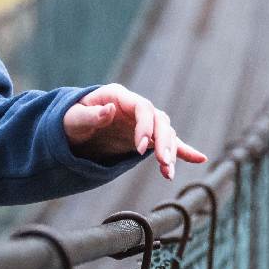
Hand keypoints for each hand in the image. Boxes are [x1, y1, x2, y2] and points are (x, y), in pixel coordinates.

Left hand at [62, 83, 206, 180]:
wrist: (69, 129)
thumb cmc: (69, 120)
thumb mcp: (72, 118)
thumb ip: (90, 115)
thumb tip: (109, 109)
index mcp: (118, 96)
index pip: (142, 107)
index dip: (145, 126)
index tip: (140, 148)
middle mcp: (134, 107)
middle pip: (159, 121)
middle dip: (163, 142)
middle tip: (162, 162)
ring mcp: (142, 122)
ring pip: (165, 133)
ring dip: (170, 152)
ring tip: (168, 172)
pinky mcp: (145, 138)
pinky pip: (167, 142)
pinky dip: (182, 150)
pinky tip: (199, 159)